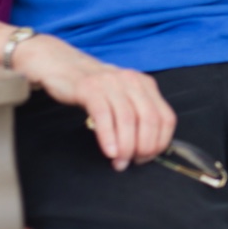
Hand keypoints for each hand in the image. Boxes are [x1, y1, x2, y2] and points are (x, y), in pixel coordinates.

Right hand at [12, 35, 175, 170]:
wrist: (61, 65)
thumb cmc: (94, 87)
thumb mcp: (122, 96)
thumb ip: (136, 115)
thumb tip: (146, 149)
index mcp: (145, 85)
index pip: (166, 118)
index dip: (160, 142)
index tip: (147, 157)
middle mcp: (132, 82)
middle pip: (150, 120)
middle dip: (144, 147)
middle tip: (132, 162)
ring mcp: (111, 83)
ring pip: (128, 120)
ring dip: (126, 146)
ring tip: (119, 162)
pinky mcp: (90, 88)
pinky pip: (104, 116)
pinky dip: (108, 137)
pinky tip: (109, 151)